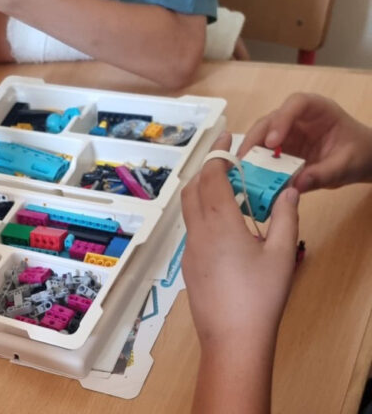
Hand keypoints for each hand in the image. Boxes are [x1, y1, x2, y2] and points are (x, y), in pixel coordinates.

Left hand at [182, 132, 299, 351]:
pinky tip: (226, 225)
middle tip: (227, 159)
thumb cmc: (260, 295)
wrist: (232, 339)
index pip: (211, 177)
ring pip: (188, 209)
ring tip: (228, 188)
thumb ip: (286, 217)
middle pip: (192, 188)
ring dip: (202, 190)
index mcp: (220, 223)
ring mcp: (189, 249)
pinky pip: (192, 228)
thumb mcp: (282, 254)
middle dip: (207, 168)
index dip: (218, 155)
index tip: (228, 139)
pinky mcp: (189, 265)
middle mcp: (197, 231)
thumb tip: (289, 190)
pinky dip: (203, 213)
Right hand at [239, 93, 371, 191]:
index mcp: (318, 109)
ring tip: (240, 172)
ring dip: (249, 154)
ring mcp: (285, 133)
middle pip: (270, 121)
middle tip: (243, 161)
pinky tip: (247, 177)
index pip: (296, 104)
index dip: (281, 120)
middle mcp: (296, 118)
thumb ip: (323, 174)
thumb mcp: (346, 165)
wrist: (361, 160)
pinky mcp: (279, 148)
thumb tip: (296, 185)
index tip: (272, 142)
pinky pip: (263, 154)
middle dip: (255, 139)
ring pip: (260, 137)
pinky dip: (254, 165)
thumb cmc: (359, 154)